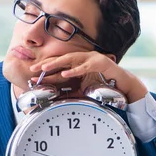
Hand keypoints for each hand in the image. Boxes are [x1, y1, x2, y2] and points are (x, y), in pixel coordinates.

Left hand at [29, 51, 147, 102]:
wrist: (123, 84)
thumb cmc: (104, 84)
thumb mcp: (84, 89)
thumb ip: (72, 91)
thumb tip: (57, 98)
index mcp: (79, 63)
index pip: (59, 64)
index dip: (46, 69)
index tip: (32, 74)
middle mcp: (84, 58)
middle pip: (61, 59)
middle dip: (46, 64)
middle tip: (33, 68)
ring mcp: (92, 58)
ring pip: (71, 59)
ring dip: (57, 63)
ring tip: (45, 68)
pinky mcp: (101, 62)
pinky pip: (86, 66)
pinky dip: (75, 69)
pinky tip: (66, 73)